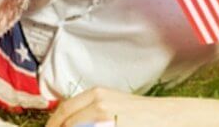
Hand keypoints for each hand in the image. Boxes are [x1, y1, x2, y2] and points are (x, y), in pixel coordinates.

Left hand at [45, 87, 170, 126]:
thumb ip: (89, 109)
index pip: (64, 109)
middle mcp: (99, 103)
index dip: (53, 123)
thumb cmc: (139, 113)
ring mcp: (107, 117)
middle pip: (67, 122)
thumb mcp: (111, 103)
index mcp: (96, 94)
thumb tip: (68, 121)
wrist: (165, 116)